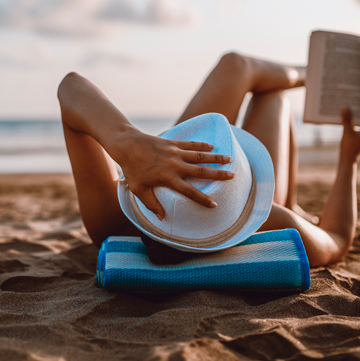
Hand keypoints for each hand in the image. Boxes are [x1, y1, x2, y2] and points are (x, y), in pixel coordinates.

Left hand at [110, 129, 233, 220]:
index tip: (215, 204)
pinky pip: (191, 144)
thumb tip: (162, 218)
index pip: (189, 192)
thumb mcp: (139, 190)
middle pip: (201, 171)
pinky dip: (202, 145)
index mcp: (168, 179)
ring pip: (200, 156)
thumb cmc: (131, 169)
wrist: (127, 145)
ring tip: (229, 159)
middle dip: (218, 174)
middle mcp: (175, 165)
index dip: (202, 199)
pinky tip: (212, 146)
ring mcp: (175, 152)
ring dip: (216, 157)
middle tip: (233, 176)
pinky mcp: (173, 142)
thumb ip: (151, 204)